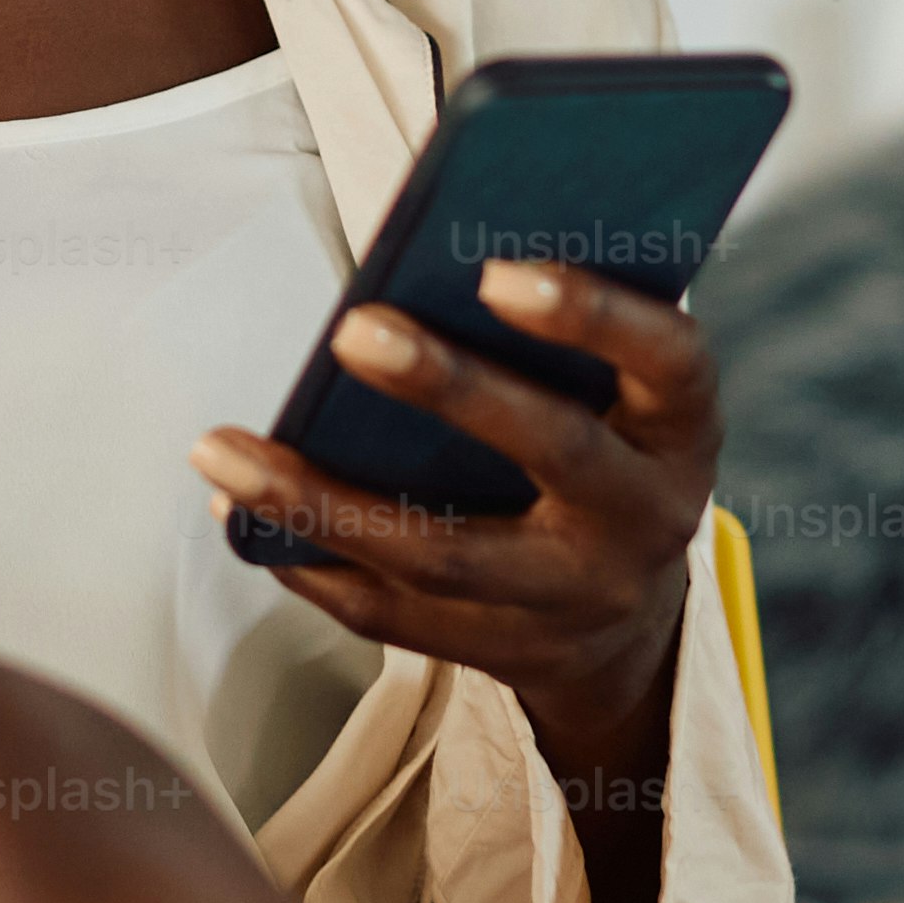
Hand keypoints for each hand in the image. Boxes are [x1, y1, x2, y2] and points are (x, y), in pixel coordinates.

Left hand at [189, 259, 715, 750]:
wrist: (625, 618)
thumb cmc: (596, 441)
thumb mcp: (616, 389)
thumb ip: (557, 327)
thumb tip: (427, 245)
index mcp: (682, 428)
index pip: (667, 360)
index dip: (592, 315)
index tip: (496, 270)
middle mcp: (646, 519)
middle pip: (553, 452)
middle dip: (450, 388)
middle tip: (350, 329)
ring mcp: (577, 600)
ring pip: (443, 556)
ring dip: (321, 500)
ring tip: (221, 448)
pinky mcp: (507, 657)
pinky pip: (395, 618)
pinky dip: (312, 563)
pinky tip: (244, 514)